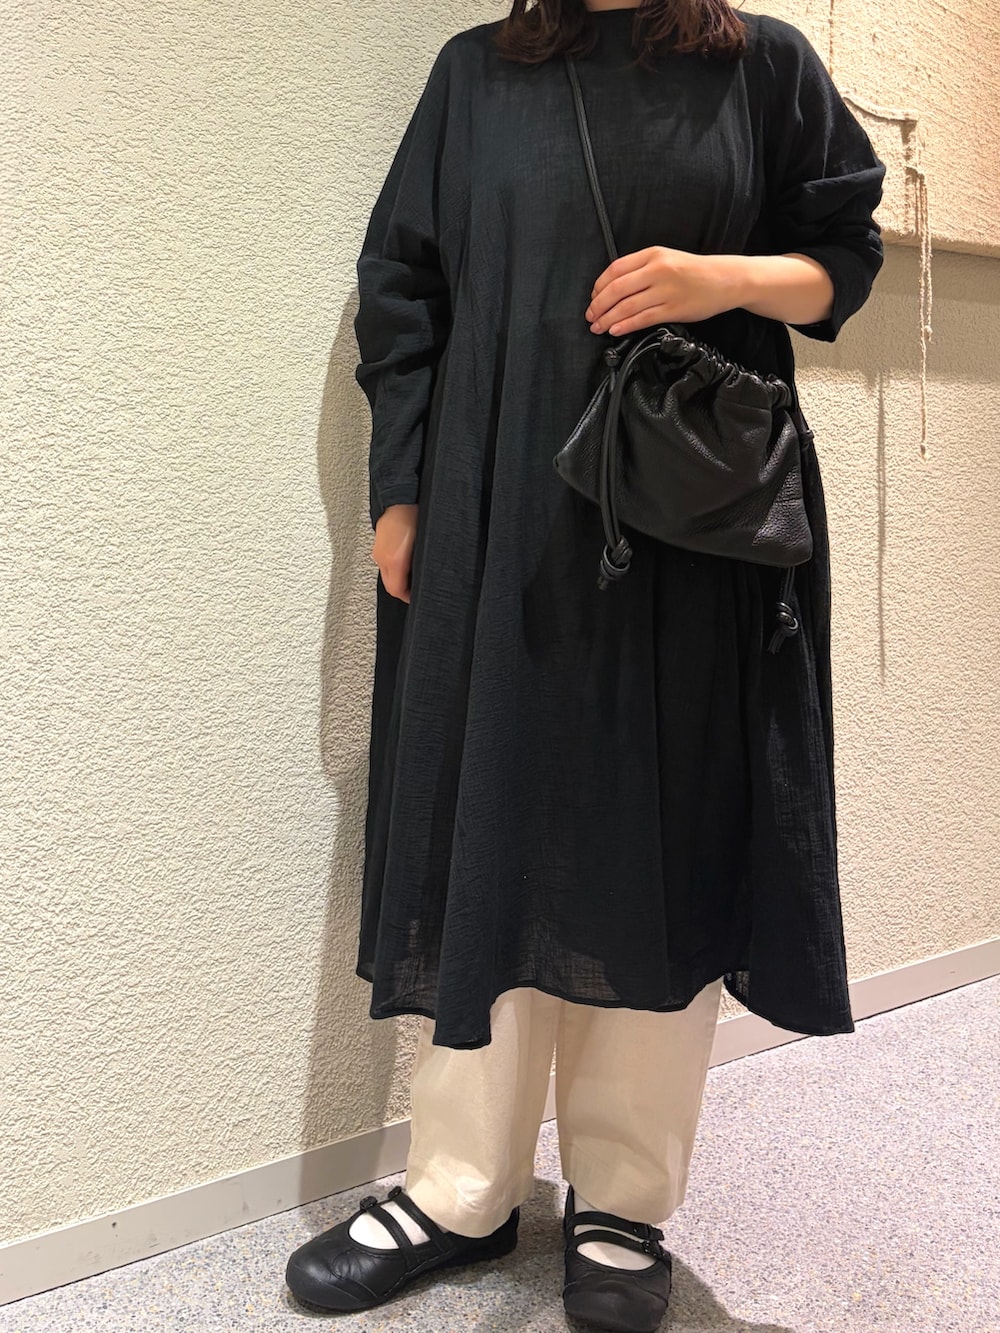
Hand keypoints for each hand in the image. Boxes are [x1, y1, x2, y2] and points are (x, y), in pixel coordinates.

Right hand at [371, 503, 418, 603]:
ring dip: (398, 578)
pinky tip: (404, 561)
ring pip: (387, 575)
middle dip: (403, 590)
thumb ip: (422, 564)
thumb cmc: (415, 516)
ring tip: (411, 576)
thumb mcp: (424, 544)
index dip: (408, 598)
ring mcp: (379, 551)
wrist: (401, 497)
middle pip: (390, 585)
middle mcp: (383, 558)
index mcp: (395, 560)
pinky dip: (394, 567)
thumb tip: (425, 576)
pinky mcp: (379, 545)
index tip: (416, 597)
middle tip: (414, 590)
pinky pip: (385, 563)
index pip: (397, 590)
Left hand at [584, 247, 743, 335]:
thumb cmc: (694, 271)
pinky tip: (615, 330)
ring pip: (627, 306)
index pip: (615, 269)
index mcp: (653, 255)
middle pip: (617, 289)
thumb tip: (613, 287)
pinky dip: (625, 325)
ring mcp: (666, 290)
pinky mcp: (674, 309)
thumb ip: (641, 269)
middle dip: (598, 305)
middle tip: (590, 316)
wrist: (725, 279)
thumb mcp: (666, 259)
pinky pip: (643, 318)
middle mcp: (658, 270)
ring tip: (598, 326)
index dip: (599, 286)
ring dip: (608, 318)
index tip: (593, 298)